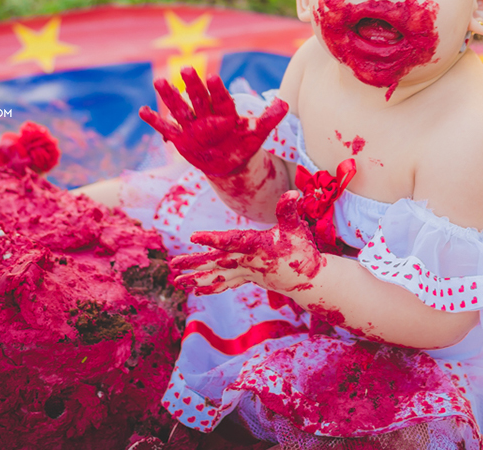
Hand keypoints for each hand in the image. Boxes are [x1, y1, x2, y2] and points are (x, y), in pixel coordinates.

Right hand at [139, 67, 287, 178]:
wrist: (230, 161)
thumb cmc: (244, 143)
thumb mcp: (259, 133)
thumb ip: (270, 118)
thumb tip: (286, 104)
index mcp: (225, 111)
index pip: (221, 98)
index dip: (217, 89)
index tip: (212, 77)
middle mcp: (207, 115)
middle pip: (198, 98)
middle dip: (192, 85)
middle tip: (185, 69)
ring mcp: (192, 126)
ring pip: (180, 109)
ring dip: (170, 97)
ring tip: (159, 81)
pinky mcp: (181, 139)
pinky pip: (166, 129)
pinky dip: (155, 121)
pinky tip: (142, 111)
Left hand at [169, 191, 322, 295]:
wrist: (310, 280)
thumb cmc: (302, 251)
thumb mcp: (297, 228)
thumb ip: (289, 211)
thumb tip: (293, 193)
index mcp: (257, 247)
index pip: (231, 241)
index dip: (212, 238)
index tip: (193, 237)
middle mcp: (248, 262)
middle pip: (216, 261)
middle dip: (194, 263)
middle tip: (173, 264)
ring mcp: (247, 272)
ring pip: (217, 276)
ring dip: (196, 279)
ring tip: (177, 282)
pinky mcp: (248, 277)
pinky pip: (226, 283)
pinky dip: (210, 286)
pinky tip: (196, 289)